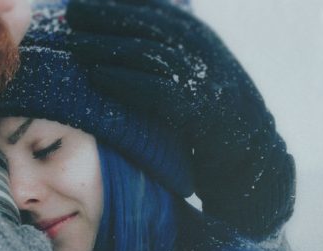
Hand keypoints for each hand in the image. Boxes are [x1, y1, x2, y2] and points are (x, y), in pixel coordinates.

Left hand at [67, 0, 294, 238]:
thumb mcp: (195, 81)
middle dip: (107, 16)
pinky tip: (97, 77)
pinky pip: (156, 90)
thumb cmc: (213, 124)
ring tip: (73, 45)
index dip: (121, 4)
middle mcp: (204, 52)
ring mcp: (205, 79)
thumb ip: (170, 60)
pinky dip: (124, 81)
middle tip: (71, 13)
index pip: (157, 12)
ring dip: (106, 46)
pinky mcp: (201, 110)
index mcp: (202, 41)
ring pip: (147, 53)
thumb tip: (128, 46)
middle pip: (147, 25)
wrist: (251, 162)